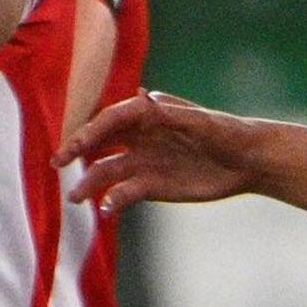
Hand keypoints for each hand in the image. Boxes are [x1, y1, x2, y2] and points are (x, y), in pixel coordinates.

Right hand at [67, 90, 262, 212]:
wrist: (249, 162)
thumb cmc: (227, 133)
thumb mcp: (200, 122)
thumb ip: (168, 114)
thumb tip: (139, 97)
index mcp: (148, 115)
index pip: (110, 119)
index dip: (90, 130)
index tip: (76, 144)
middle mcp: (138, 137)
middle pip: (98, 142)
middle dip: (76, 151)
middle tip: (57, 164)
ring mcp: (142, 161)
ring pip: (106, 171)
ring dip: (88, 183)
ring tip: (75, 198)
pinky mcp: (149, 185)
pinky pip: (122, 193)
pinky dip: (111, 200)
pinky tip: (106, 209)